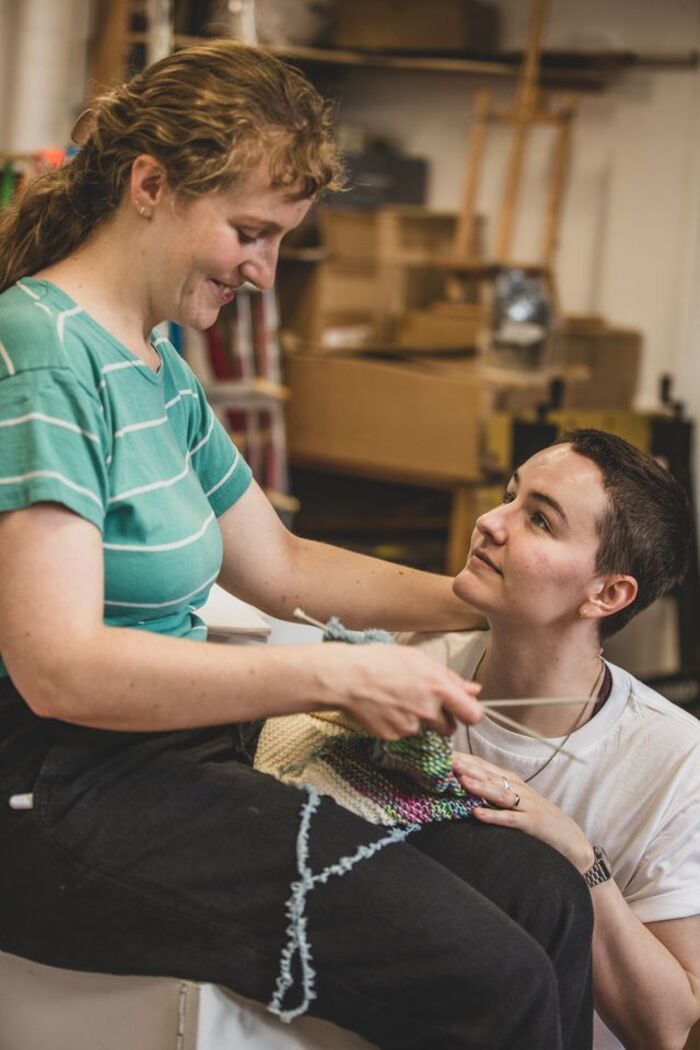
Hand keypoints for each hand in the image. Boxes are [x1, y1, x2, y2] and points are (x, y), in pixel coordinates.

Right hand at [321, 643, 481, 740]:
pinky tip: (385, 708)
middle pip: (450, 728)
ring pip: (425, 730)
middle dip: (441, 719)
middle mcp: (427, 711)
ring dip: (418, 720)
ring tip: (397, 700)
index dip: (470, 713)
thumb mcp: (418, 659)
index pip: (473, 715)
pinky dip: (398, 724)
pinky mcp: (393, 737)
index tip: (462, 709)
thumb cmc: (380, 661)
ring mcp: (410, 727)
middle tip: (422, 702)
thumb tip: (474, 690)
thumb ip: (450, 678)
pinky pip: (404, 734)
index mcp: (438, 688)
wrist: (344, 677)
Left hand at [453, 752, 594, 873]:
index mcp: (511, 782)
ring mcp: (526, 805)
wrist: (570, 839)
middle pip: (489, 775)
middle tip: (446, 760)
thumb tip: (463, 785)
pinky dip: (493, 816)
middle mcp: (518, 789)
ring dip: (480, 786)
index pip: (484, 766)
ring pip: (499, 793)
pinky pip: (510, 819)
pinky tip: (477, 814)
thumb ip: (493, 793)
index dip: (464, 759)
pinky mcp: (532, 824)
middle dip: (467, 767)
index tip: (442, 753)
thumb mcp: (514, 802)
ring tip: (461, 780)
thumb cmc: (537, 819)